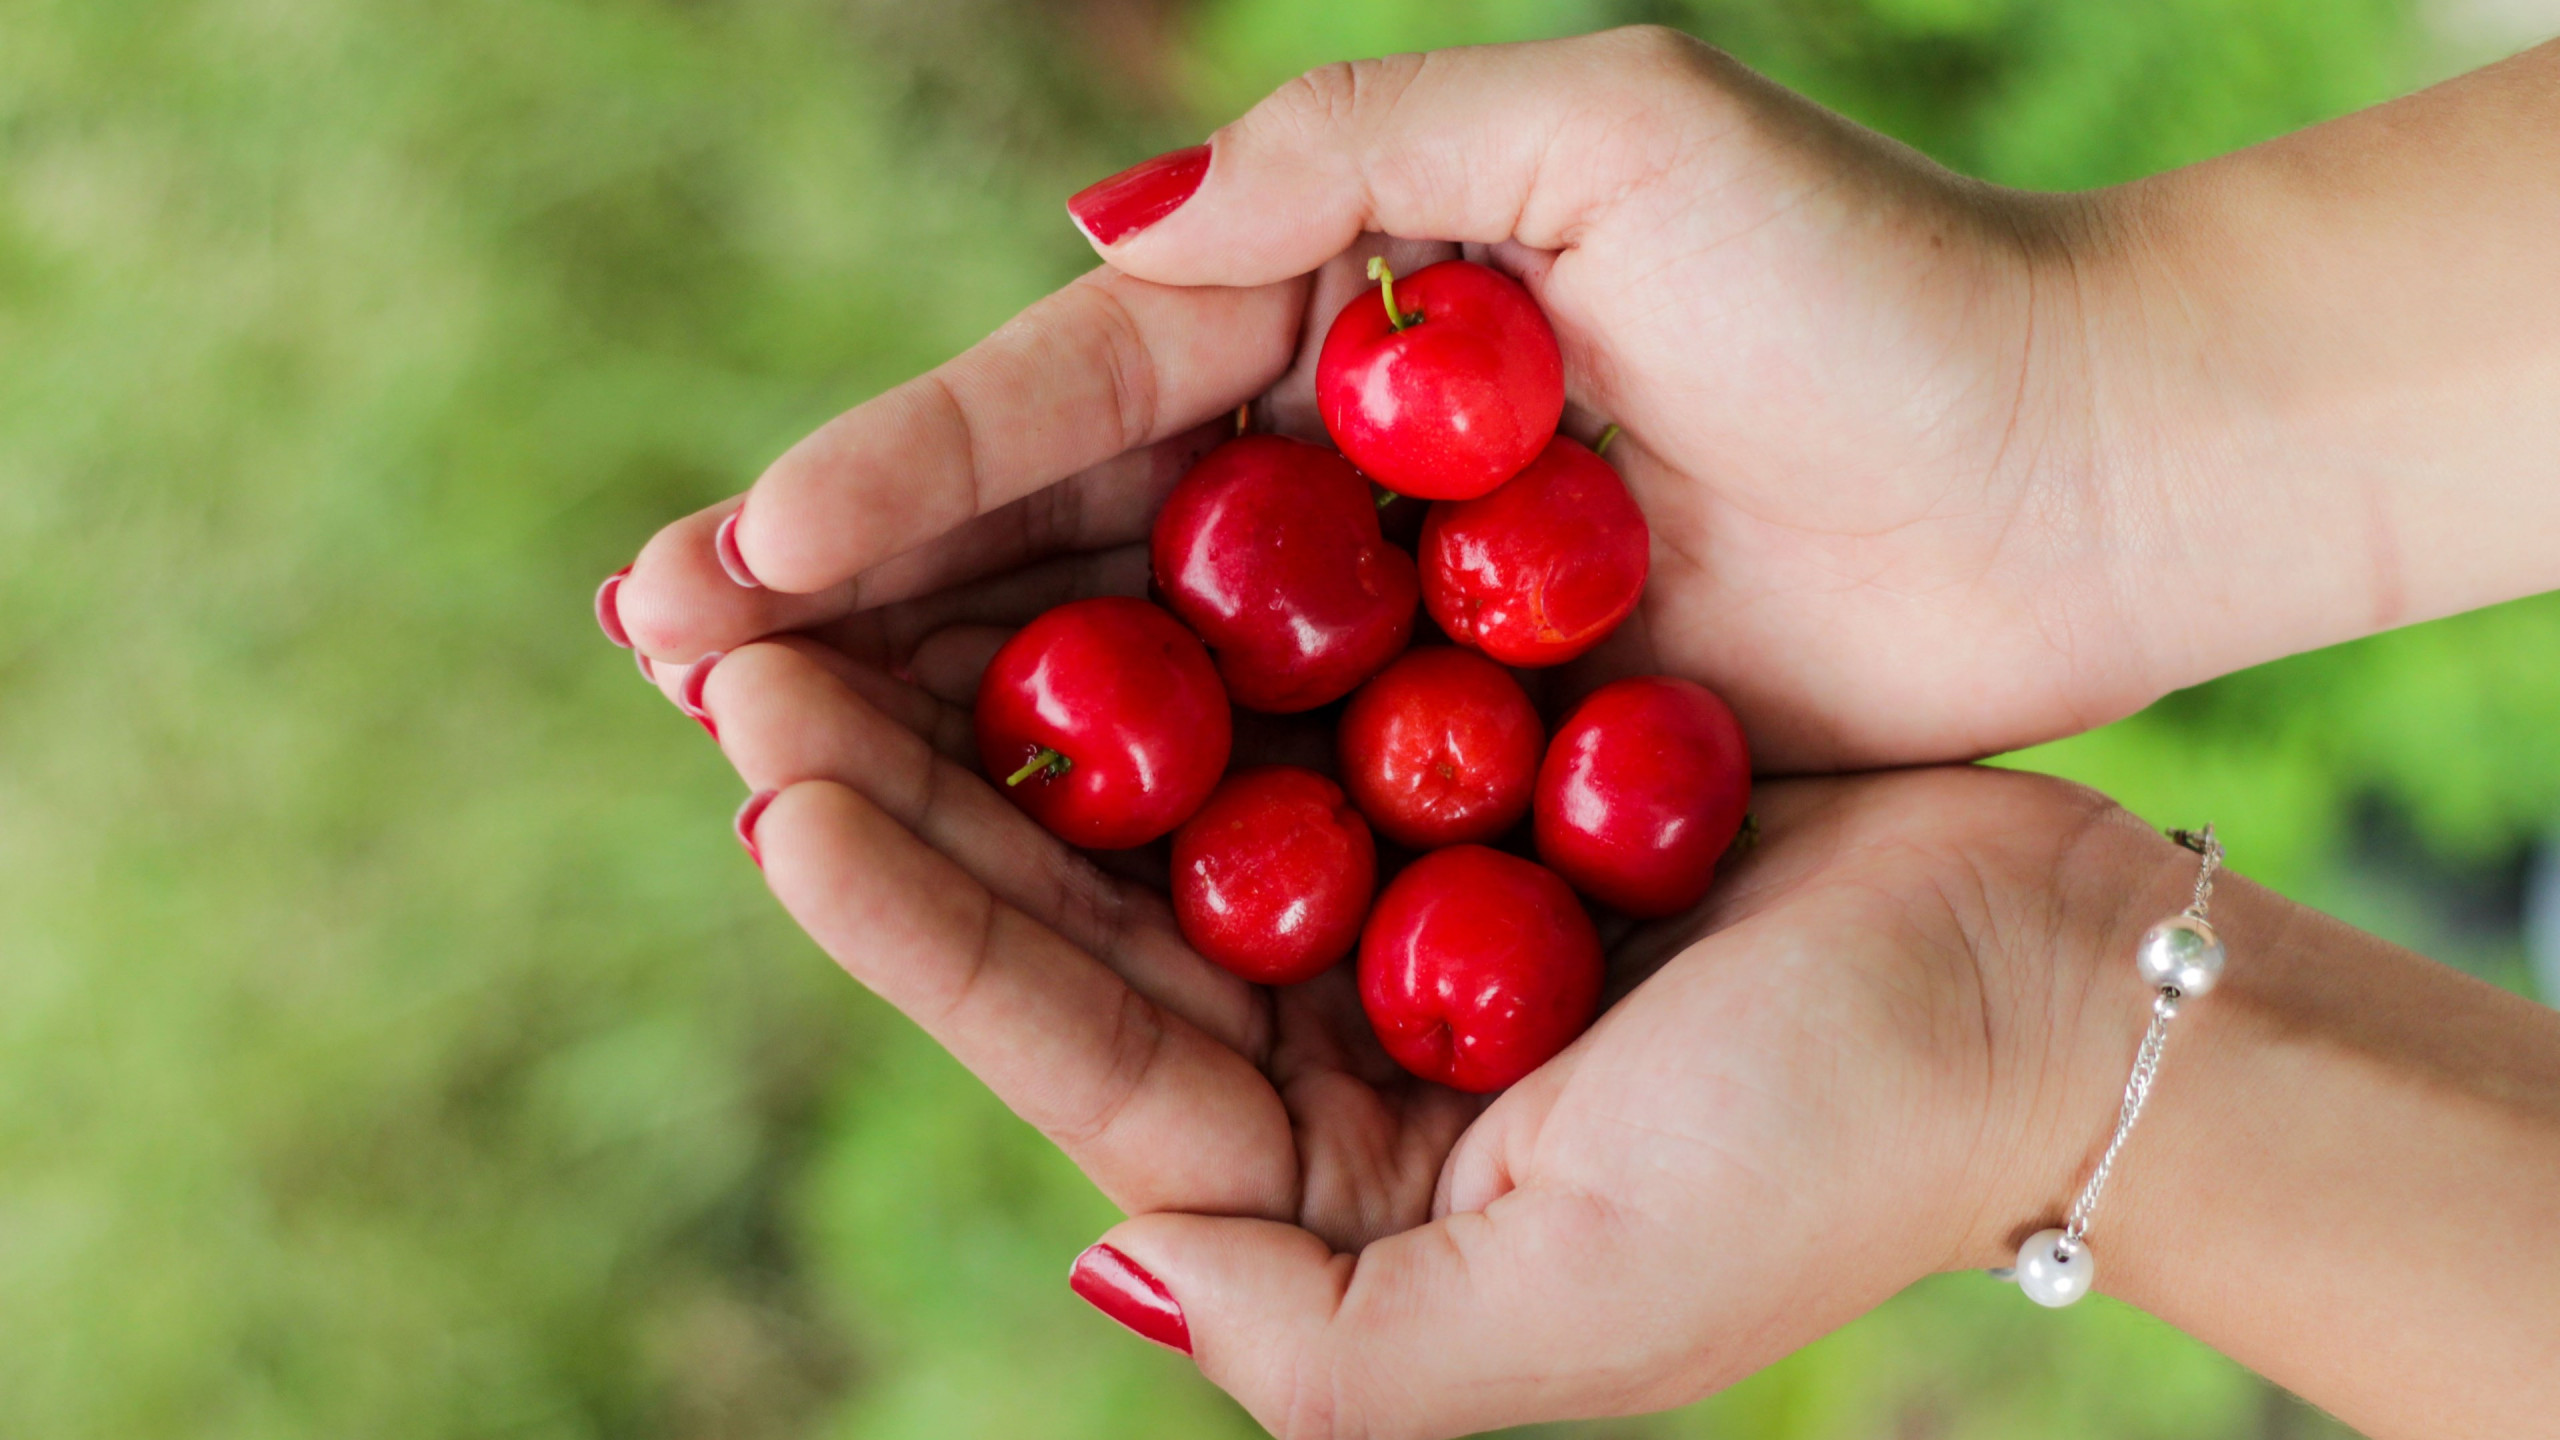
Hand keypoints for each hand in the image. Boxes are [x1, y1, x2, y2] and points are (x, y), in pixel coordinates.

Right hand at [611, 27, 2168, 770]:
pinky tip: (980, 867)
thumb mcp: (1605, 132)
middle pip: (1055, 540)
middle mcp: (1331, 468)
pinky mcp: (1461, 746)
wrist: (2083, 472)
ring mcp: (1385, 621)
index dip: (901, 467)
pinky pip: (1263, 795)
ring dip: (942, 720)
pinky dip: (1122, 831)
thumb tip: (1110, 234)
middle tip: (663, 653)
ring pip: (1125, 679)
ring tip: (757, 757)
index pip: (1076, 389)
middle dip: (860, 598)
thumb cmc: (1871, 282)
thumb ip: (1354, 156)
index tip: (742, 546)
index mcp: (1341, 310)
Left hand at [681, 623, 2187, 1436]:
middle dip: (897, 776)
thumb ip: (1319, 1347)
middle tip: (726, 649)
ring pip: (1149, 775)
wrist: (2046, 996)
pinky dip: (1172, 605)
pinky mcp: (1462, 763)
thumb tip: (1108, 1257)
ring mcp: (1386, 891)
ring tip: (831, 572)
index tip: (772, 795)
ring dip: (996, 675)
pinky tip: (1053, 517)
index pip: (1073, 1045)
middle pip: (1072, 897)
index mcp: (1318, 1180)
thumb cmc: (1822, 1161)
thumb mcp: (1558, 1316)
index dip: (914, 926)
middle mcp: (1326, 1038)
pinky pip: (1284, 677)